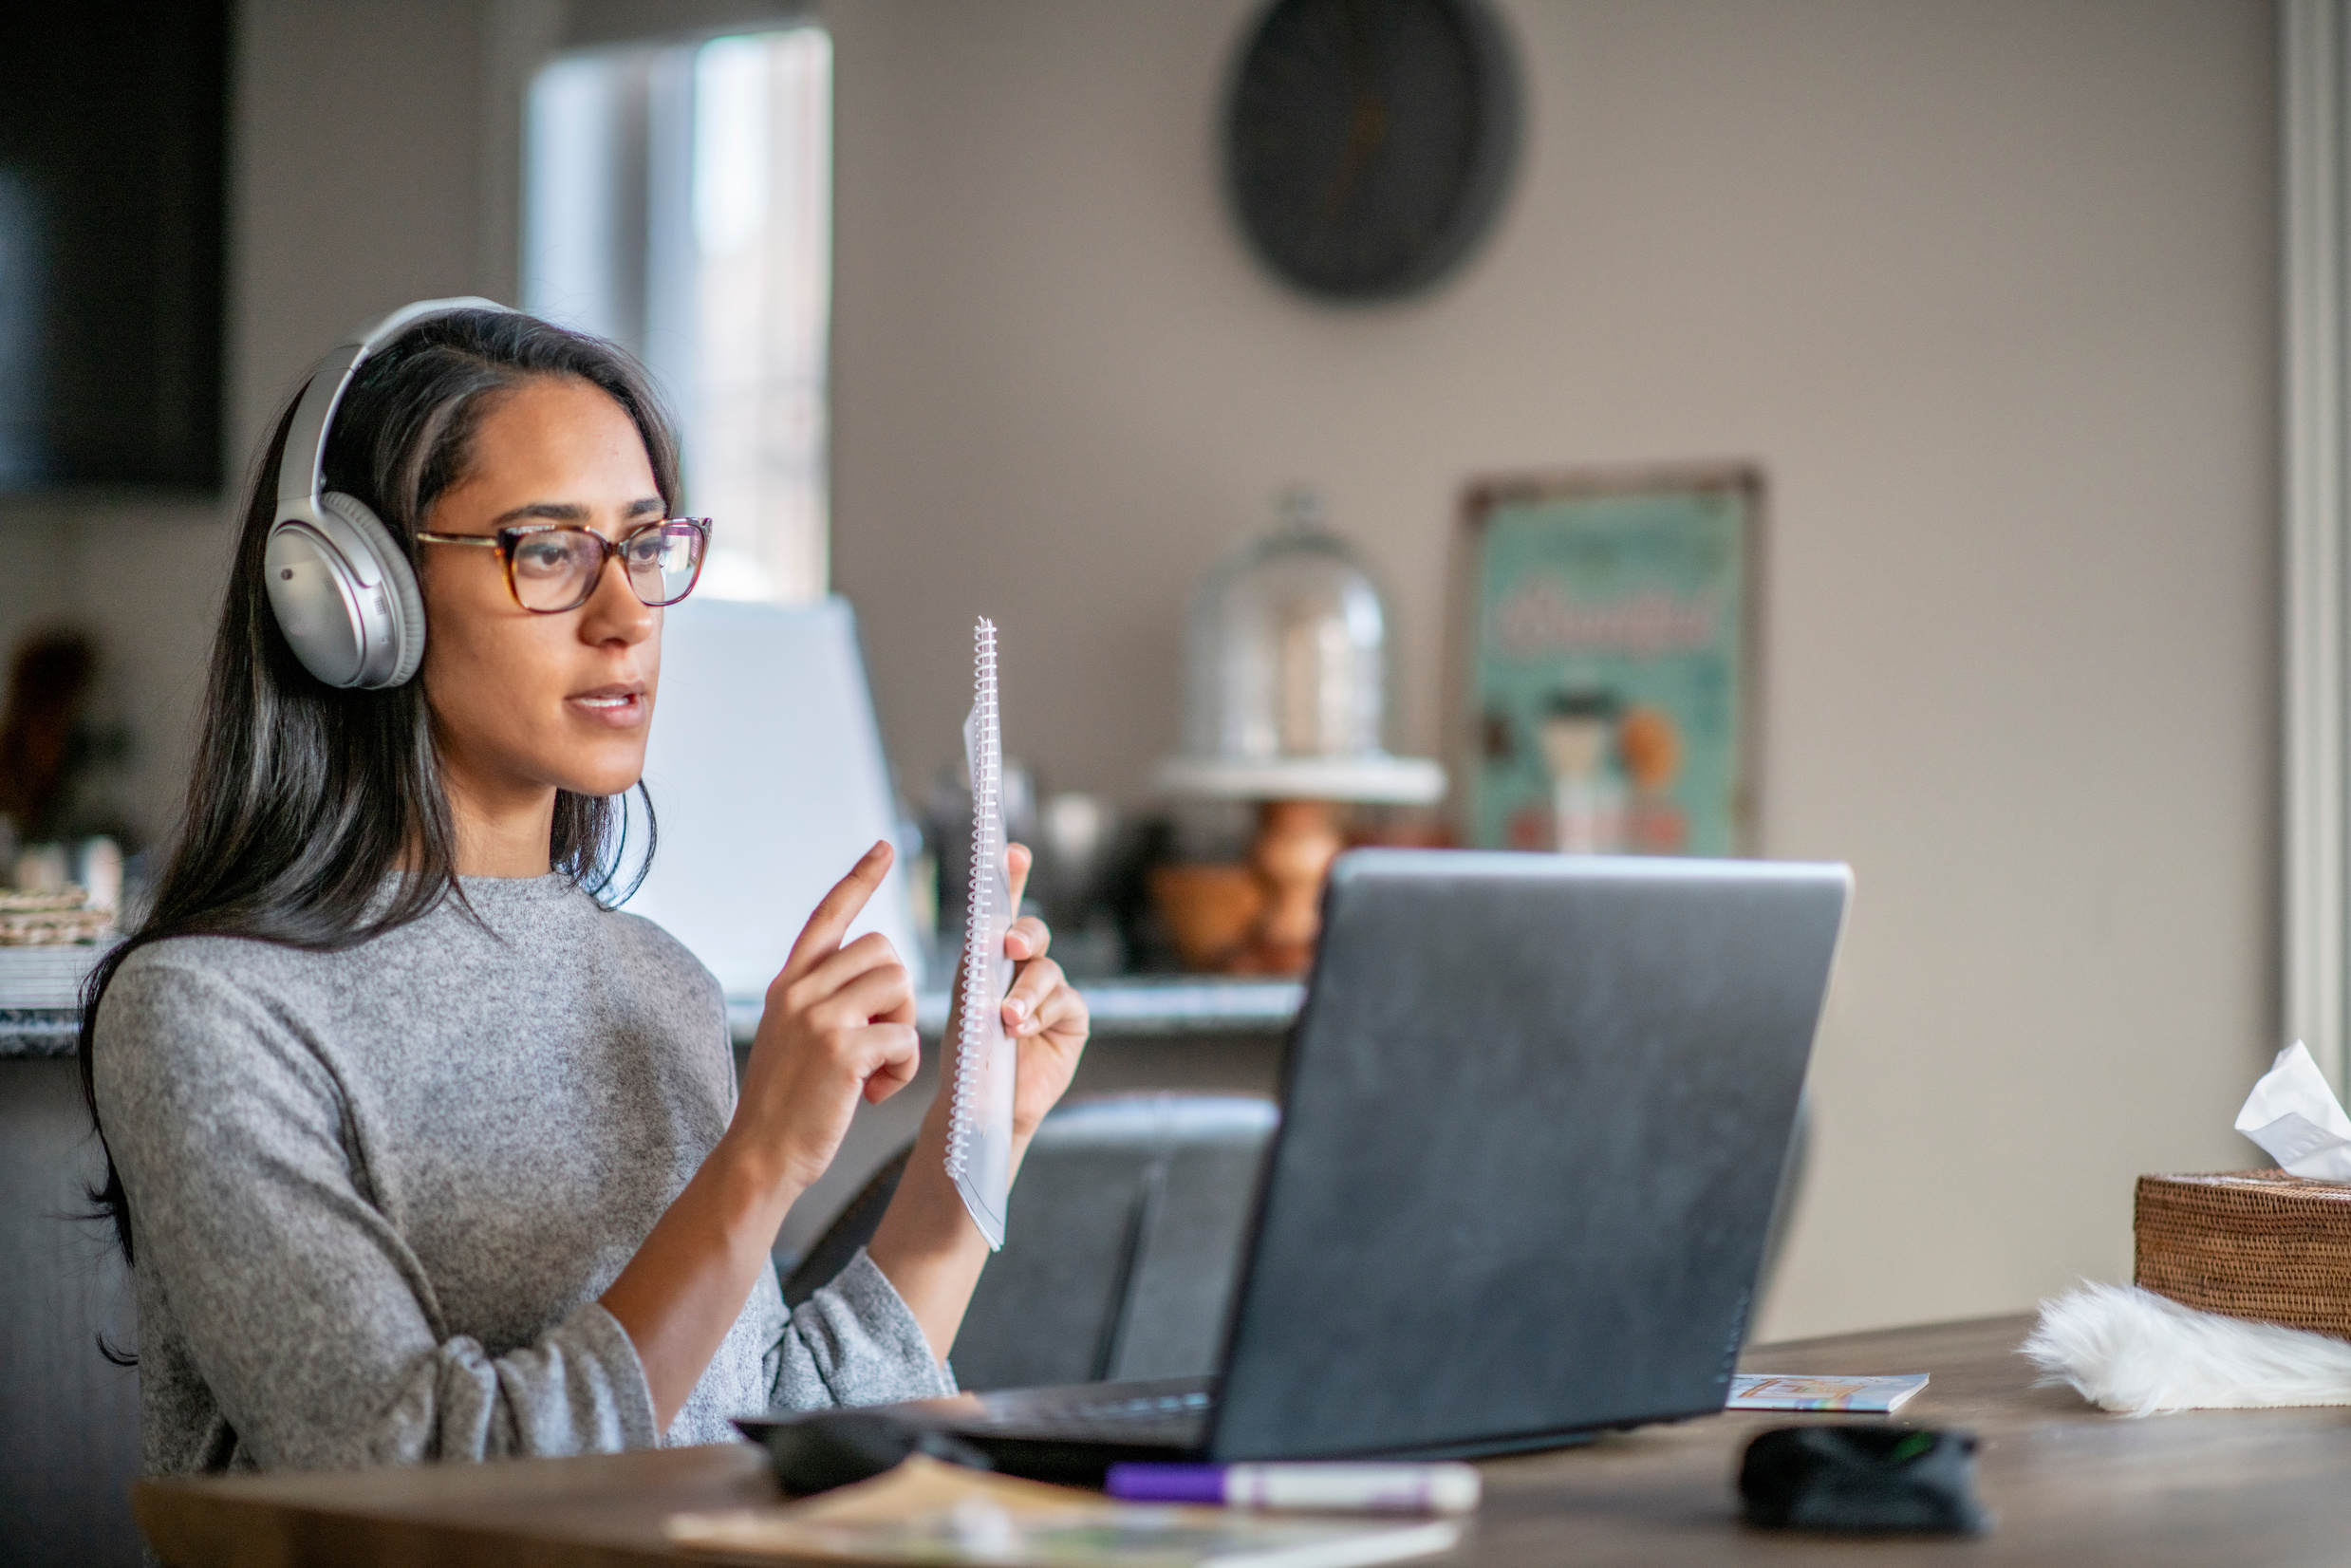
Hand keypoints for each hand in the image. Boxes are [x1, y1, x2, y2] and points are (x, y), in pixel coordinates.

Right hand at [729, 841, 919, 1195]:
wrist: (760, 1157)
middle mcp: (800, 990)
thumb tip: (877, 980)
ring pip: (900, 988)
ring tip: (874, 1070)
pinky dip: (901, 1069)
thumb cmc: (789, 1105)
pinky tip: (873, 1092)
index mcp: (789, 983)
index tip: (884, 849)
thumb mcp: (794, 1036)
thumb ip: (823, 1000)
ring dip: (903, 1032)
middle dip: (896, 996)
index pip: (828, 915)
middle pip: (884, 952)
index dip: (859, 879)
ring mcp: (819, 1017)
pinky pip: (904, 1037)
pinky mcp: (843, 1049)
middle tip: (877, 1042)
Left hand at [995, 844, 1090, 1141]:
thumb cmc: (967, 1053)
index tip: (1011, 852)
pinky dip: (1041, 1012)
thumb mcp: (965, 1002)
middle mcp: (1024, 967)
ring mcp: (1051, 991)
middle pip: (1033, 931)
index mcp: (992, 955)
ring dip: (1026, 992)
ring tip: (1007, 1018)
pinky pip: (1065, 1001)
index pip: (1003, 907)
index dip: (1011, 877)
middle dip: (1024, 934)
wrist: (983, 1103)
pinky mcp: (1071, 1018)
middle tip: (1010, 947)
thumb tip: (996, 931)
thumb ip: (980, 965)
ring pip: (1047, 970)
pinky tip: (1022, 1030)